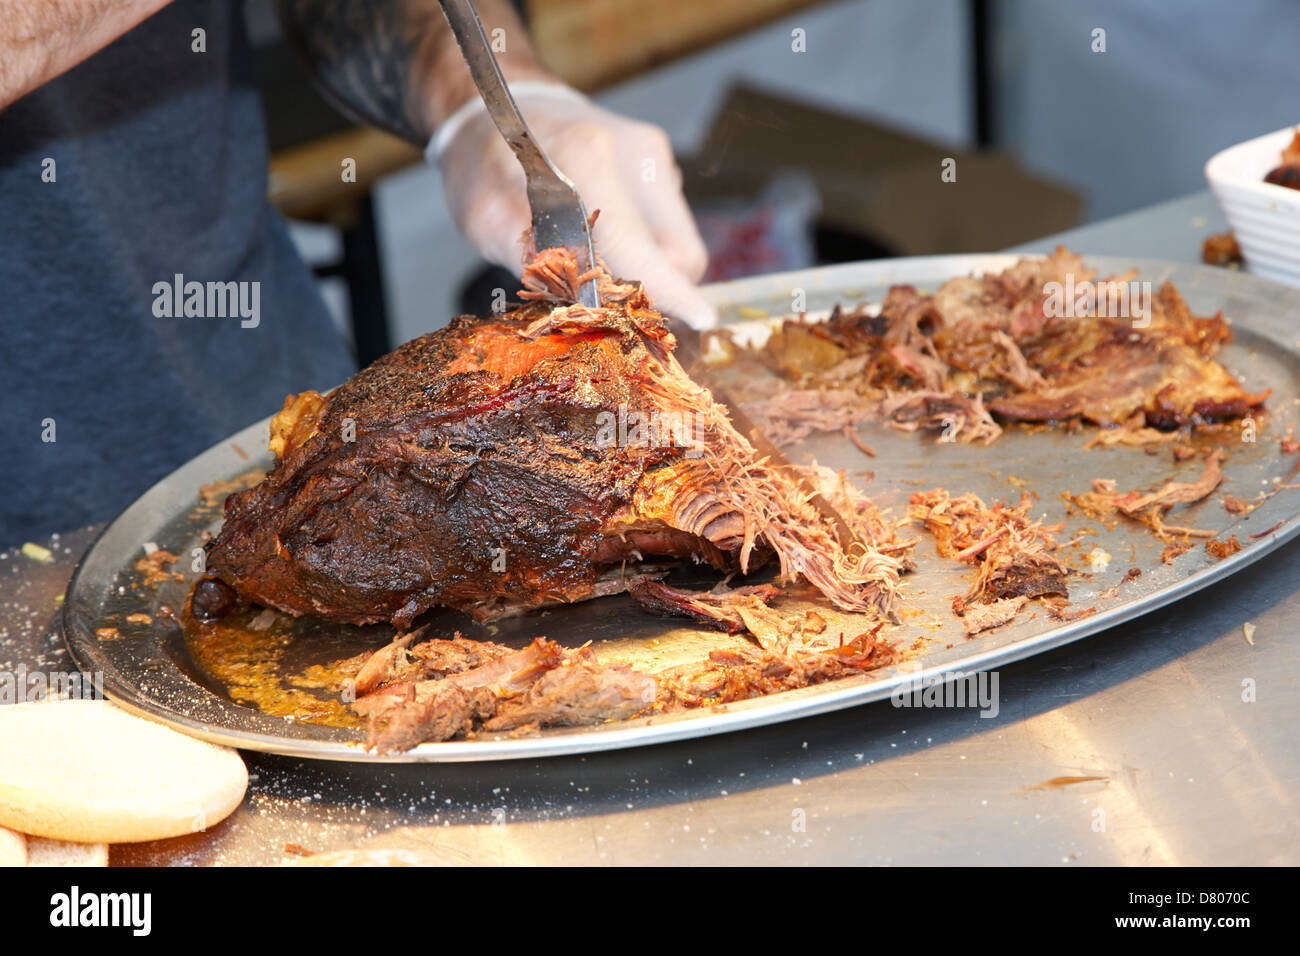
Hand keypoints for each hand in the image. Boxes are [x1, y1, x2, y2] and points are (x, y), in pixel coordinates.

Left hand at [435, 85, 716, 328]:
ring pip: (678, 243)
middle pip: (678, 254)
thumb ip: (538, 262)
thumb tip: (585, 304)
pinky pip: (667, 224)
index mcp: (589, 161)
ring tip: (595, 256)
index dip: (672, 291)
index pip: (645, 245)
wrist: (497, 103)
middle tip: (602, 294)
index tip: (701, 319)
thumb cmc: (486, 161)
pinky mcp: (658, 159)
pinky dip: (642, 243)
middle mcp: (635, 154)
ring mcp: (653, 154)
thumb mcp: (488, 218)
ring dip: (646, 266)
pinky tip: (603, 230)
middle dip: (650, 287)